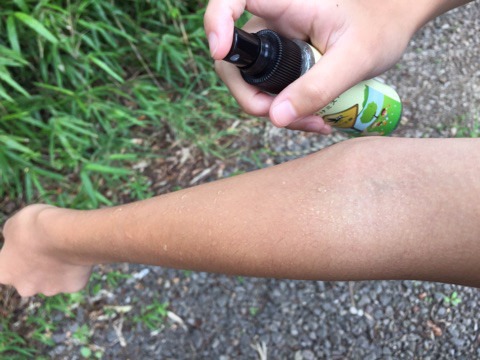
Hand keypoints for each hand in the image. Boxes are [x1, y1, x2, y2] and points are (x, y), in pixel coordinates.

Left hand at [0, 205, 92, 296]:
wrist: (66, 233)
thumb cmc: (36, 226)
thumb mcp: (14, 225)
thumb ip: (12, 239)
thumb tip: (15, 240)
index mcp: (5, 273)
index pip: (7, 269)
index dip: (18, 256)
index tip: (28, 244)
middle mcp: (24, 287)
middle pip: (28, 281)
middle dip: (36, 269)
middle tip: (46, 249)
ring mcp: (50, 289)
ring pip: (51, 282)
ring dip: (55, 271)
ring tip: (64, 250)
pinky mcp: (72, 287)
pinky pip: (72, 280)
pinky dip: (75, 271)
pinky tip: (77, 256)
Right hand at [205, 0, 417, 132]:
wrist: (392, 26)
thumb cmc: (380, 28)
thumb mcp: (355, 60)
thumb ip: (318, 87)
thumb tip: (276, 117)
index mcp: (286, 3)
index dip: (216, 22)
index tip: (220, 51)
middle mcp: (272, 21)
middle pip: (234, 59)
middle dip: (251, 96)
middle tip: (285, 117)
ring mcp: (274, 43)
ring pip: (250, 81)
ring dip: (273, 110)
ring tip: (315, 122)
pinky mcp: (281, 61)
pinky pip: (268, 89)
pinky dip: (285, 109)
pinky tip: (314, 118)